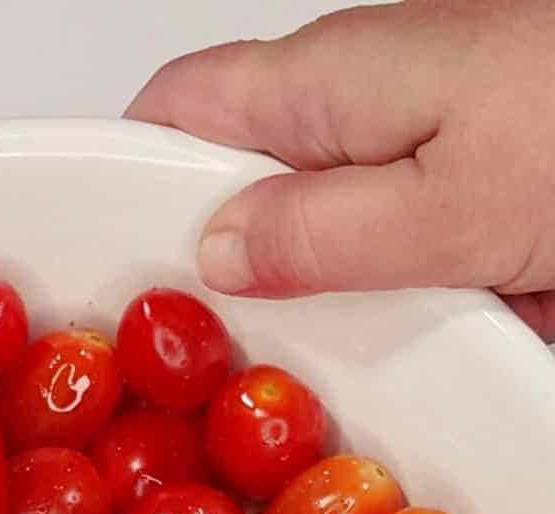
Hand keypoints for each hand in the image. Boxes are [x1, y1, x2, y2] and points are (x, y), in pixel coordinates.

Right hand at [128, 0, 554, 336]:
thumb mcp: (448, 212)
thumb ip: (321, 236)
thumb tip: (218, 253)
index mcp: (331, 80)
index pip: (176, 109)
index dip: (125, 182)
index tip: (115, 277)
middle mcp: (362, 100)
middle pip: (243, 187)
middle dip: (228, 273)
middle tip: (225, 356)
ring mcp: (412, 144)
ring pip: (316, 233)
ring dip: (320, 304)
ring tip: (324, 370)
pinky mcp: (461, 189)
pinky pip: (389, 256)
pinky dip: (388, 308)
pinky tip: (404, 352)